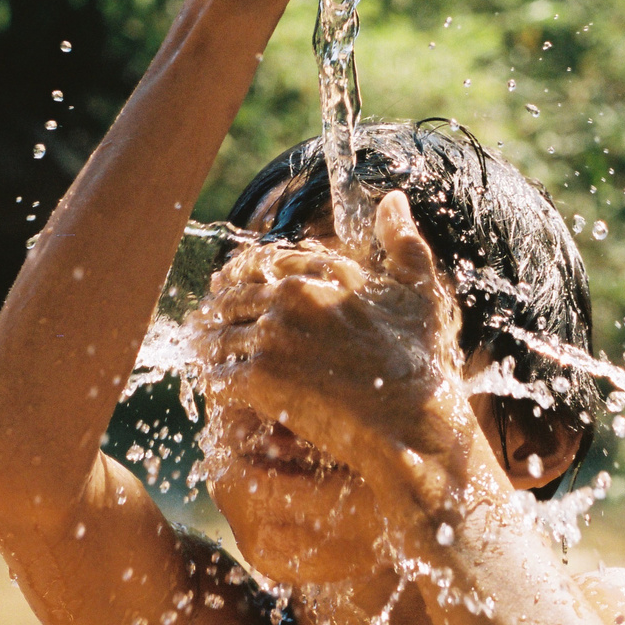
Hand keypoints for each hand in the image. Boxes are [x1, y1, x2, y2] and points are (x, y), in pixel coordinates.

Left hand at [196, 192, 473, 482]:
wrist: (411, 426)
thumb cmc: (420, 365)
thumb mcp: (421, 293)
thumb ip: (404, 242)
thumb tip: (394, 198)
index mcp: (326, 272)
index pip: (268, 263)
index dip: (246, 274)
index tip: (233, 283)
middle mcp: (294, 296)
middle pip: (235, 296)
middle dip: (219, 308)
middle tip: (207, 320)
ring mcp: (273, 338)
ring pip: (220, 335)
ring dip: (208, 344)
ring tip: (204, 353)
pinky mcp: (259, 381)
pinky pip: (217, 377)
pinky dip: (212, 382)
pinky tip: (214, 388)